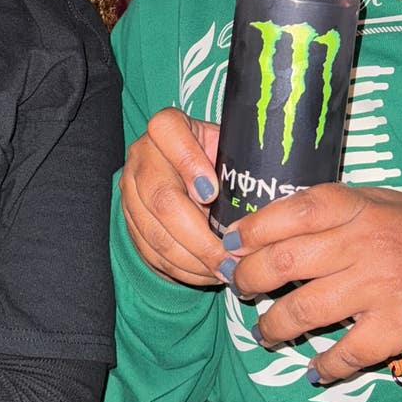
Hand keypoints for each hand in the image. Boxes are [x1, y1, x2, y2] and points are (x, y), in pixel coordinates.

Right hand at [118, 107, 225, 285]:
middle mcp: (141, 155)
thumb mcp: (227, 146)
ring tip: (224, 271)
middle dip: (200, 237)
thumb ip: (238, 159)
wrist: (181, 171)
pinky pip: (151, 254)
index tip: (212, 193)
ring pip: (156, 234)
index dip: (189, 162)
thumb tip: (272, 194)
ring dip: (193, 261)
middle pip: (162, 199)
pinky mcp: (128, 222)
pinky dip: (182, 270)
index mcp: (166, 127)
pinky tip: (206, 274)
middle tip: (230, 258)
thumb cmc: (215, 158)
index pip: (167, 132)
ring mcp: (130, 191)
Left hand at [229, 186, 401, 382]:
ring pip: (305, 311)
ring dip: (273, 325)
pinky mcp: (395, 329)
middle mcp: (365, 245)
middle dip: (248, 276)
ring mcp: (379, 288)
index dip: (253, 229)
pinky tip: (313, 369)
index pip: (293, 213)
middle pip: (286, 262)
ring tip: (264, 330)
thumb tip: (256, 230)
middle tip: (236, 284)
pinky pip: (346, 354)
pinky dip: (323, 366)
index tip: (229, 242)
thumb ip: (320, 211)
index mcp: (355, 207)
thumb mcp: (369, 201)